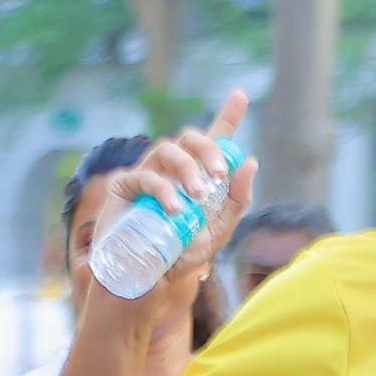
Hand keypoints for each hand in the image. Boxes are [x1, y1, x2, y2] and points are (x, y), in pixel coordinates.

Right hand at [104, 90, 257, 323]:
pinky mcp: (124, 187)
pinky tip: (175, 210)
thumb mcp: (217, 231)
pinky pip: (144, 176)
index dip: (228, 116)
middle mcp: (171, 170)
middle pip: (189, 138)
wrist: (148, 280)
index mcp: (197, 177)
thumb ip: (236, 200)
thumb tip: (250, 162)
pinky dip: (163, 190)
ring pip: (167, 150)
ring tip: (198, 196)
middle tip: (218, 175)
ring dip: (186, 169)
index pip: (214, 141)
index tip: (241, 95)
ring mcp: (146, 175)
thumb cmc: (180, 256)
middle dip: (208, 150)